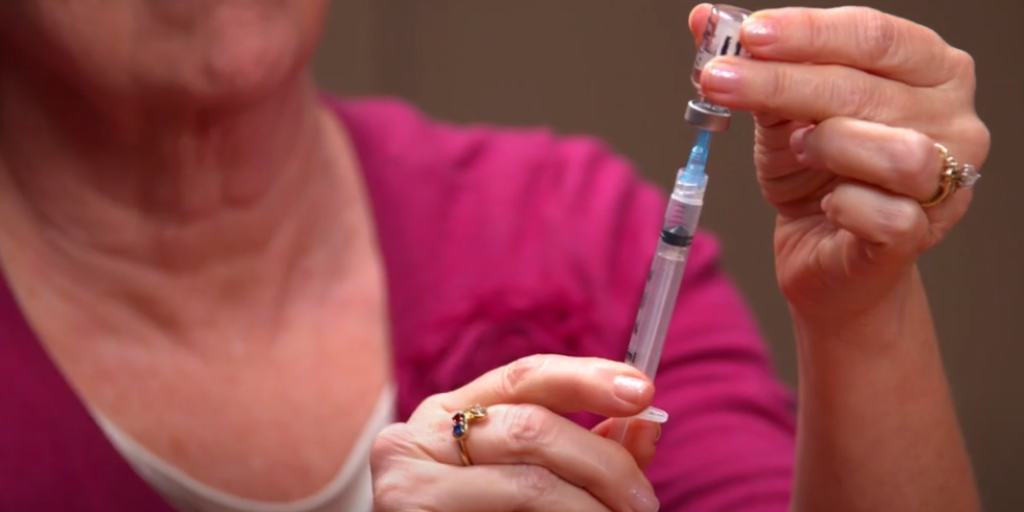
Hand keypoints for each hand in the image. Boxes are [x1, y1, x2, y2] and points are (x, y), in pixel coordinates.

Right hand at [369, 354, 661, 511]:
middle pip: (532, 427)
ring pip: (530, 483)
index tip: (642, 391)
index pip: (524, 376)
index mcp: (449, 413)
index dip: (587, 378)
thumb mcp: (523, 478)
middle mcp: (420, 434)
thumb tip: (647, 424)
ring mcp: (408, 478)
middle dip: (603, 463)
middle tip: (643, 502)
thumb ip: (583, 451)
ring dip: (590, 509)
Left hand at [688, 5, 990, 316]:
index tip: (749, 34)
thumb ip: (757, 63)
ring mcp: (946, 181)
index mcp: (929, 69)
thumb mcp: (781, 111)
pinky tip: (828, 204)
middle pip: (864, 88)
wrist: (823, 254)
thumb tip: (704, 18)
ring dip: (829, 146)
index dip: (808, 32)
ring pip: (895, 152)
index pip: (873, 35)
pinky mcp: (921, 234)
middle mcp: (952, 119)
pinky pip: (883, 214)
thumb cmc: (814, 176)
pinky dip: (843, 206)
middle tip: (719, 80)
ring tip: (800, 150)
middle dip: (781, 82)